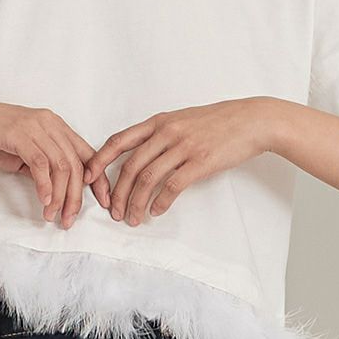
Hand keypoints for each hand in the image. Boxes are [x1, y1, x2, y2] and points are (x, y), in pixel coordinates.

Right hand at [0, 90, 110, 229]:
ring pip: (62, 165)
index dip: (99, 179)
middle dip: (78, 196)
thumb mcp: (21, 152)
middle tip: (71, 220)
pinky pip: (41, 163)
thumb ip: (41, 165)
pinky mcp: (19, 133)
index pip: (87, 154)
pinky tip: (43, 201)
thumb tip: (56, 189)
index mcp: (55, 125)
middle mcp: (50, 123)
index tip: (105, 202)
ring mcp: (35, 126)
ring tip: (54, 216)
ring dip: (61, 196)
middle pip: (77, 164)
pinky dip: (45, 186)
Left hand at [83, 97, 278, 226]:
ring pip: (148, 178)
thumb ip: (160, 134)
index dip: (100, 160)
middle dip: (117, 192)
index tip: (88, 177)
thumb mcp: (182, 119)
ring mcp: (183, 146)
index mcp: (159, 121)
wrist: (250, 120)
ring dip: (136, 202)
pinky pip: (172, 186)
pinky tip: (157, 211)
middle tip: (113, 211)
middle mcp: (166, 132)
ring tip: (132, 218)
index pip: (119, 140)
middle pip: (130, 165)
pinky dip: (161, 202)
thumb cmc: (217, 122)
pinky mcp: (200, 162)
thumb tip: (138, 155)